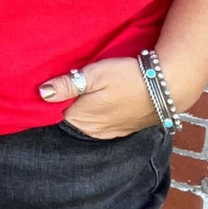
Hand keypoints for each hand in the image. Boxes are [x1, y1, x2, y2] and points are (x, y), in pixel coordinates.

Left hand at [38, 57, 160, 139]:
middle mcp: (92, 131)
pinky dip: (97, 115)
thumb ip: (67, 85)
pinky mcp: (123, 130)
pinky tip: (101, 101)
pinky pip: (101, 125)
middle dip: (66, 104)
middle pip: (70, 117)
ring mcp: (109, 133)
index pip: (55, 112)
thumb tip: (41, 93)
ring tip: (85, 90)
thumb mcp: (93, 75)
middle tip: (67, 83)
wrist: (166, 87)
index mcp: (80, 119)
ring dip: (83, 108)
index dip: (54, 98)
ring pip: (86, 121)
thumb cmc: (126, 77)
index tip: (54, 84)